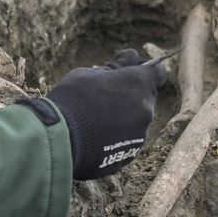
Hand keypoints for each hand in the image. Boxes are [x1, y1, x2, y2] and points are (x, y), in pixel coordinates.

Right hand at [24, 49, 168, 178]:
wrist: (60, 139)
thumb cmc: (72, 100)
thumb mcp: (88, 73)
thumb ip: (113, 69)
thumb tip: (127, 61)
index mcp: (139, 84)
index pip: (157, 72)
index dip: (145, 71)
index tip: (130, 72)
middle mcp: (146, 109)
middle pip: (145, 98)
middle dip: (130, 96)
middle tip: (104, 97)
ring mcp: (140, 134)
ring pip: (136, 121)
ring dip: (123, 118)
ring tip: (95, 121)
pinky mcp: (129, 154)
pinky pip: (126, 141)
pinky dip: (115, 138)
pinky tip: (94, 137)